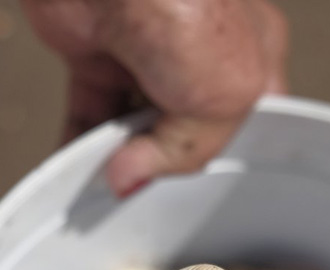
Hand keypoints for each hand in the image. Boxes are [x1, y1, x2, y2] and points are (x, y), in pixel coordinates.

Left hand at [21, 0, 288, 195]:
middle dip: (165, 164)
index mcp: (251, 58)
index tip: (199, 191)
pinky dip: (78, 147)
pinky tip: (79, 172)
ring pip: (133, 130)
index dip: (223, 160)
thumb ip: (188, 153)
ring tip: (111, 181)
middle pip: (184, 134)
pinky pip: (87, 116)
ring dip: (118, 160)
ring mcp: (145, 56)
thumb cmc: (185, 1)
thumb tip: (135, 177)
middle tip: (152, 184)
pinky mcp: (95, 55)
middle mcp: (199, 56)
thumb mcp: (224, 100)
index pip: (243, 128)